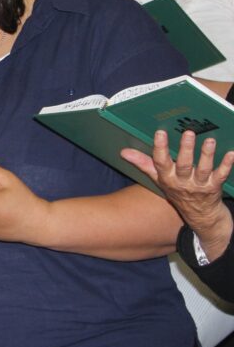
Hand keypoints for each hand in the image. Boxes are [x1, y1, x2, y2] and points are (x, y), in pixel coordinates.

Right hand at [121, 130, 233, 259]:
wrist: (199, 214)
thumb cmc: (177, 190)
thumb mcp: (158, 179)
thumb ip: (143, 163)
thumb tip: (123, 151)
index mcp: (167, 178)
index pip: (161, 162)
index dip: (160, 148)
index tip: (160, 132)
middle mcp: (182, 182)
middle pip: (183, 165)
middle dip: (185, 149)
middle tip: (188, 133)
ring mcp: (199, 185)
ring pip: (203, 169)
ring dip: (206, 155)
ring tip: (209, 140)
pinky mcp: (214, 186)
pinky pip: (221, 175)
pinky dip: (226, 165)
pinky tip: (230, 154)